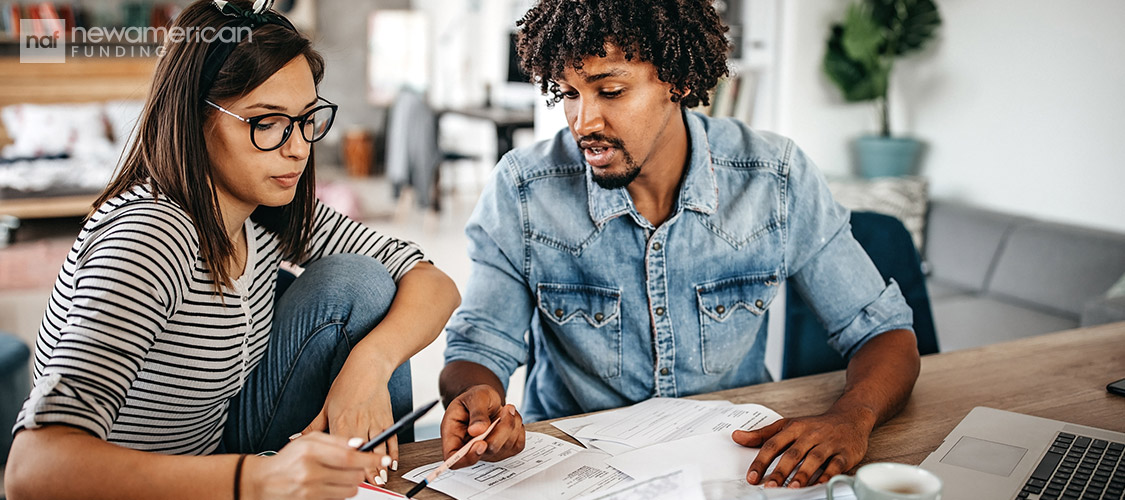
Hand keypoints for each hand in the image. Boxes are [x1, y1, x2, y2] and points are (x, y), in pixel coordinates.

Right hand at [244, 432, 389, 499]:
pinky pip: (339, 499)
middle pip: (353, 475)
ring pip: (349, 489)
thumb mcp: (309, 441)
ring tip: (338, 474)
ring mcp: (310, 491)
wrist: (264, 482)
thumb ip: (336, 440)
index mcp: (310, 452)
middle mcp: (310, 473)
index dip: (369, 458)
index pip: (348, 457)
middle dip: (360, 470)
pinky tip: (330, 484)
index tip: (382, 459)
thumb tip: (360, 444)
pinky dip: (341, 491)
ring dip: (351, 482)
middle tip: (356, 465)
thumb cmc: (289, 459)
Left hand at [299, 354, 395, 485]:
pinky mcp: (387, 418)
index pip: (342, 450)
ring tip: (381, 478)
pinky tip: (391, 463)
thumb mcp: (326, 405)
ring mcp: (374, 421)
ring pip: (379, 447)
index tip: (347, 479)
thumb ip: (312, 427)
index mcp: (340, 422)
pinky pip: (392, 439)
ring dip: (380, 464)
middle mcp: (358, 423)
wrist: (368, 367)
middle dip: (366, 470)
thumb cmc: (346, 385)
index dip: (346, 466)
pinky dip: (393, 452)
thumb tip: (295, 438)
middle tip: (369, 484)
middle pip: (363, 452)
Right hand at [440, 384, 524, 468]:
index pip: (454, 460)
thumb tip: (476, 431)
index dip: (468, 457)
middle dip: (500, 431)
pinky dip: (518, 429)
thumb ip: (476, 414)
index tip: (481, 443)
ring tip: (507, 409)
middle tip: (506, 409)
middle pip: (486, 453)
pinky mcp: (504, 450)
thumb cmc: (475, 398)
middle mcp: (469, 448)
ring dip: (511, 425)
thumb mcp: (474, 397)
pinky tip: (510, 418)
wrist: (487, 399)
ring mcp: (488, 452)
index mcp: (453, 436)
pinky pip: (517, 445)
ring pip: (505, 448)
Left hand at [733, 410, 873, 487]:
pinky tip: (819, 484)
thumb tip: (737, 436)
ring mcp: (828, 443)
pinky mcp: (845, 453)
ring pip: (814, 459)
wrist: (850, 417)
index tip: (752, 477)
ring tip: (793, 487)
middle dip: (780, 471)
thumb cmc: (815, 425)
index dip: (761, 461)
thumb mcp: (787, 425)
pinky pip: (836, 465)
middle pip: (792, 453)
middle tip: (770, 486)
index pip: (773, 444)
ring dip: (803, 474)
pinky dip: (827, 475)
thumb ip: (762, 434)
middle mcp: (810, 434)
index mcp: (794, 428)